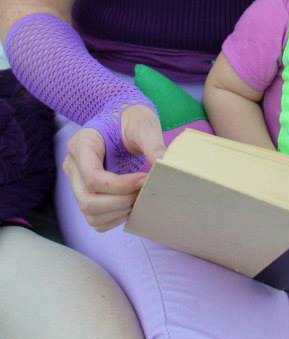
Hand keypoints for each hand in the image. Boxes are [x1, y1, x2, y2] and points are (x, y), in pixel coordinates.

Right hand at [63, 105, 165, 231]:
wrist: (124, 119)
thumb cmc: (131, 119)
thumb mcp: (143, 124)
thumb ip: (153, 144)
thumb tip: (164, 164)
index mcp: (81, 144)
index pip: (92, 177)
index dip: (120, 185)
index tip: (144, 179)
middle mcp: (73, 165)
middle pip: (88, 200)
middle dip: (120, 201)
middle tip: (144, 190)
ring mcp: (77, 182)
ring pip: (90, 213)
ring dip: (119, 211)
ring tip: (140, 196)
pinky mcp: (86, 194)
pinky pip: (96, 219)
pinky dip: (116, 217)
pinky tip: (132, 203)